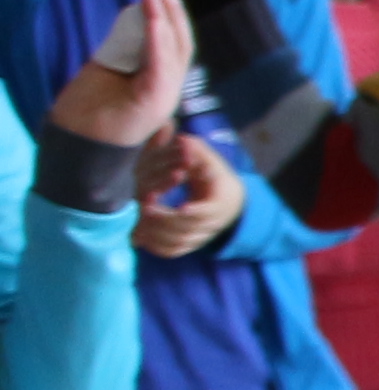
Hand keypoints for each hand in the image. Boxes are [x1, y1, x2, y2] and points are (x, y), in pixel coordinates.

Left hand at [47, 0, 187, 147]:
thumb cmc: (89, 111)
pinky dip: (158, 40)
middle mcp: (168, 90)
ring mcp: (164, 97)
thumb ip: (125, 50)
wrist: (78, 144)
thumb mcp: (109, 70)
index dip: (171, 21)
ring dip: (167, 20)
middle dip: (174, 15)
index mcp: (160, 85)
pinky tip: (154, 19)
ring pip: (176, 52)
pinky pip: (162, 66)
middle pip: (181, 46)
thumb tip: (134, 21)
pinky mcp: (153, 101)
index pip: (174, 48)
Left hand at [134, 130, 243, 255]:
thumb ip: (197, 151)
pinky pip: (172, 251)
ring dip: (157, 234)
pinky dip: (155, 246)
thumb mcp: (211, 162)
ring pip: (178, 243)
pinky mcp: (190, 244)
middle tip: (145, 208)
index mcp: (220, 204)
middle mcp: (212, 225)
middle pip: (188, 229)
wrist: (230, 202)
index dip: (193, 212)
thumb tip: (182, 138)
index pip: (207, 212)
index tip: (180, 207)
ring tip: (138, 220)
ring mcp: (200, 237)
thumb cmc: (216, 177)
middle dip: (166, 220)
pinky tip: (140, 237)